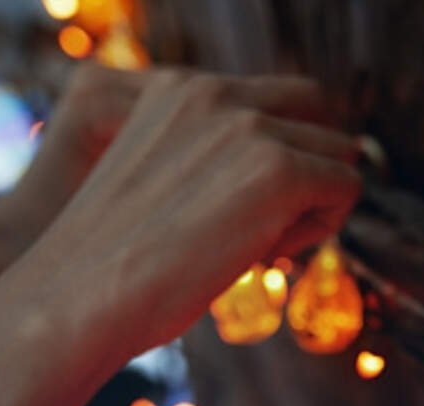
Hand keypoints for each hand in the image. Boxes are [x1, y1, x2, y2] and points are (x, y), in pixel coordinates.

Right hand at [0, 64, 347, 291]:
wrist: (77, 299)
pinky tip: (262, 254)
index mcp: (178, 88)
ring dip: (311, 203)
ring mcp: (249, 128)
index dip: (287, 153)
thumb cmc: (113, 263)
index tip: (250, 204)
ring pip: (337, 155)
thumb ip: (214, 156)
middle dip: (307, 175)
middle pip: (320, 120)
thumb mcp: (158, 178)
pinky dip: (320, 228)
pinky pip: (346, 188)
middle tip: (260, 229)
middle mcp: (214, 92)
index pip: (283, 99)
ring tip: (250, 243)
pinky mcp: (279, 170)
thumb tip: (293, 171)